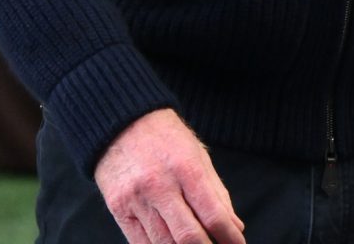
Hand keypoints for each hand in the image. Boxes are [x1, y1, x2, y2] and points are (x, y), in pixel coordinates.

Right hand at [94, 109, 244, 243]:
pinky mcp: (118, 209)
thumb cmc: (166, 138)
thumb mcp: (198, 155)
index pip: (213, 214)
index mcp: (186, 168)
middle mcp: (160, 185)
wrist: (121, 122)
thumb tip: (235, 227)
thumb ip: (217, 193)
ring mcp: (136, 200)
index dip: (229, 237)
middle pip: (188, 236)